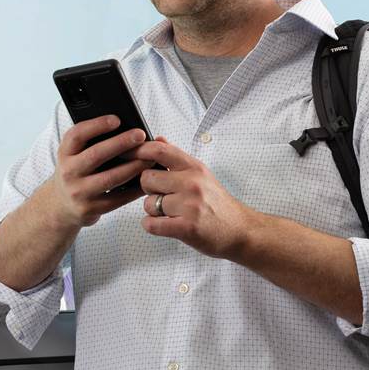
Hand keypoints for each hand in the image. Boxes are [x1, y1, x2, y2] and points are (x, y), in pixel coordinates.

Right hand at [50, 115, 152, 228]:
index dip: (96, 125)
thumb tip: (126, 129)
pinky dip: (134, 189)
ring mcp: (78, 192)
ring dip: (133, 167)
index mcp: (65, 153)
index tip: (116, 119)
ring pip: (110, 178)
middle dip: (120, 143)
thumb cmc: (76, 172)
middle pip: (96, 155)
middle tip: (140, 134)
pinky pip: (117, 198)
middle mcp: (68, 172)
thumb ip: (92, 142)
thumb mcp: (75, 155)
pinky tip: (147, 179)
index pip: (77, 135)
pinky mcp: (90, 209)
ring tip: (150, 158)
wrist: (60, 206)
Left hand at [136, 137, 250, 259]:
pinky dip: (152, 226)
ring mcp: (190, 206)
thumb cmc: (218, 204)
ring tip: (170, 213)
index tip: (127, 154)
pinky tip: (164, 224)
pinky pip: (152, 224)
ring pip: (148, 204)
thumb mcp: (201, 174)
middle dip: (148, 189)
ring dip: (153, 211)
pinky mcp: (187, 228)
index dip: (138, 151)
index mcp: (194, 168)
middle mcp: (192, 183)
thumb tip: (158, 139)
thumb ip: (177, 159)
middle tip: (161, 195)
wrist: (241, 230)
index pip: (159, 150)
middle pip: (147, 178)